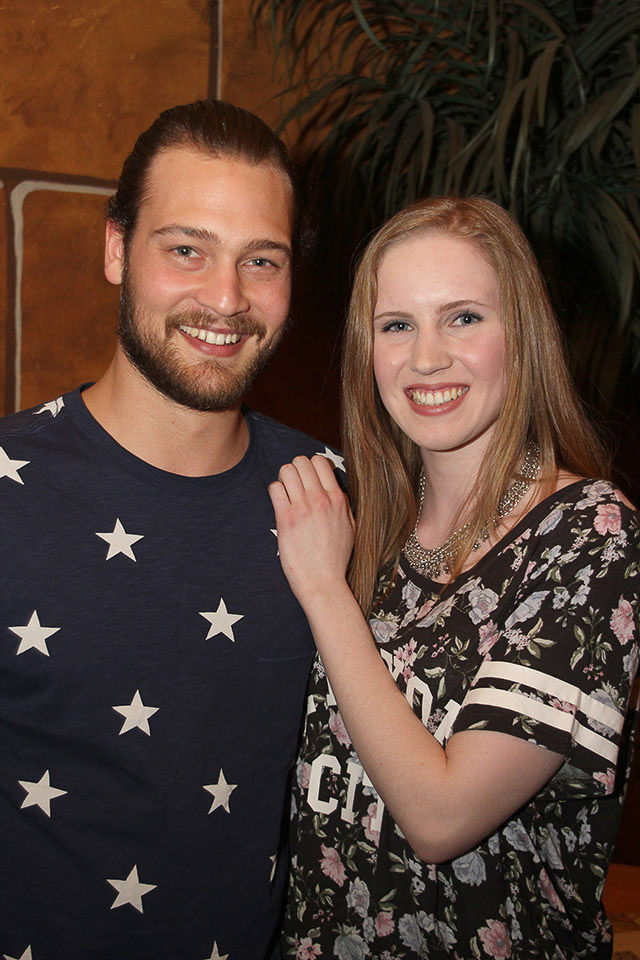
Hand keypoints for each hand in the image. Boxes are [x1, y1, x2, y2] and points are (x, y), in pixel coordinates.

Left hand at [268, 454, 354, 605]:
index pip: (320, 461)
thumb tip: (336, 492)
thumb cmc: (336, 558)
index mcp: (338, 499)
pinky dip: (275, 492)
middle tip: (294, 485)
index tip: (307, 479)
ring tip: (286, 493)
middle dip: (295, 469)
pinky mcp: (286, 519)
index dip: (310, 466)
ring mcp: (303, 508)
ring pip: (286, 470)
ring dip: (283, 478)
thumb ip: (344, 506)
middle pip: (301, 461)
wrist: (323, 582)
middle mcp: (321, 499)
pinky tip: (280, 505)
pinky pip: (275, 488)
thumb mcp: (351, 528)